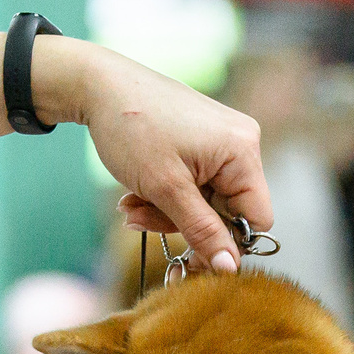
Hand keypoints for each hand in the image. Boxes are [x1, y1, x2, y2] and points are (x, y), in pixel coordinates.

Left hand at [63, 45, 270, 273]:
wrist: (97, 85)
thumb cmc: (131, 128)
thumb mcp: (166, 189)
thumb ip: (201, 230)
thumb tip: (230, 268)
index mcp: (242, 151)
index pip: (256, 218)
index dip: (226, 242)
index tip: (191, 255)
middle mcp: (241, 143)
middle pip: (226, 211)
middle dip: (181, 223)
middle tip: (139, 220)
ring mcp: (221, 140)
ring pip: (204, 200)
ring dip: (166, 211)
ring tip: (130, 206)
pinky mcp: (202, 140)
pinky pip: (193, 182)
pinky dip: (165, 193)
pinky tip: (136, 192)